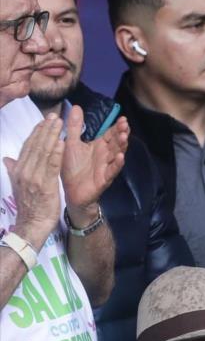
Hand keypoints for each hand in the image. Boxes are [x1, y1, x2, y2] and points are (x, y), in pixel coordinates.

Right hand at [2, 115, 64, 245]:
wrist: (32, 225)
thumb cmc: (29, 205)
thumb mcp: (18, 185)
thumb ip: (14, 170)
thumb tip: (7, 159)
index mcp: (18, 170)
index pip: (28, 146)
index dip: (37, 132)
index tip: (45, 120)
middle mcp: (24, 172)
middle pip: (35, 146)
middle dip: (45, 129)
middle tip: (54, 115)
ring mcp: (34, 178)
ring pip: (43, 152)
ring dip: (52, 136)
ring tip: (59, 123)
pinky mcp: (45, 185)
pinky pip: (51, 166)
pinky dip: (56, 153)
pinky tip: (62, 142)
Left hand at [62, 106, 127, 224]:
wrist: (70, 192)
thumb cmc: (72, 167)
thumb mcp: (71, 144)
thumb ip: (75, 126)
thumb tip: (77, 106)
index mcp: (99, 146)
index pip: (111, 134)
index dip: (117, 127)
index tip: (123, 118)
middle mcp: (106, 155)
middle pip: (116, 142)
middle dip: (121, 133)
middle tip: (125, 125)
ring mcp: (107, 166)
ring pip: (116, 154)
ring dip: (121, 146)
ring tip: (123, 137)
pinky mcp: (104, 179)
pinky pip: (112, 170)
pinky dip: (117, 164)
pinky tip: (120, 156)